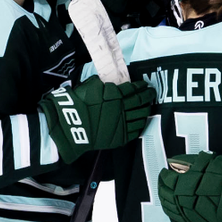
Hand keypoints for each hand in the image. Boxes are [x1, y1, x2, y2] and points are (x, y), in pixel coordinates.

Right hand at [38, 77, 156, 162]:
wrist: (70, 127)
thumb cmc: (77, 104)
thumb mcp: (89, 86)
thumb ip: (104, 84)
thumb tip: (112, 85)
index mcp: (116, 95)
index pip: (134, 89)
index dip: (141, 87)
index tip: (145, 85)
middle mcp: (122, 109)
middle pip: (140, 102)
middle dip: (148, 96)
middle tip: (152, 93)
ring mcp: (122, 124)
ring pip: (140, 116)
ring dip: (146, 111)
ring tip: (148, 107)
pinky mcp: (119, 137)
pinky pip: (135, 131)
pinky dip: (139, 125)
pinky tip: (140, 122)